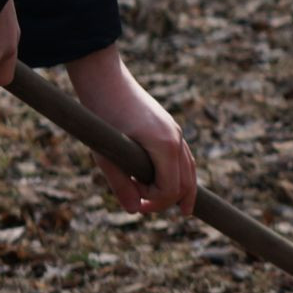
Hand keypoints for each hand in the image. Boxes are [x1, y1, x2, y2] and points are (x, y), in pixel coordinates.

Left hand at [62, 45, 197, 215]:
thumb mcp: (106, 156)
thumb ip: (121, 185)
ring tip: (176, 207)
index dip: (154, 202)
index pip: (171, 190)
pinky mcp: (169, 128)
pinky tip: (167, 183)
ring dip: (179, 189)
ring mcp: (175, 132)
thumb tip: (134, 210)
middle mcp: (176, 139)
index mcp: (165, 146)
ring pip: (189, 169)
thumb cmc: (103, 118)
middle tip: (143, 207)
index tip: (132, 200)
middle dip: (170, 200)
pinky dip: (178, 174)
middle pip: (187, 182)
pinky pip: (182, 157)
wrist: (105, 82)